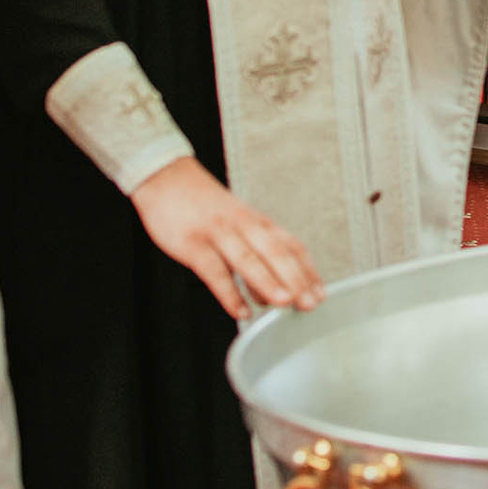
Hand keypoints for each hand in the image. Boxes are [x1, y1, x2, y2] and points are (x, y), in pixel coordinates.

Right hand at [129, 156, 324, 317]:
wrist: (166, 177)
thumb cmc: (204, 206)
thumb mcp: (237, 224)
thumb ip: (255, 256)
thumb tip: (272, 296)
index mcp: (257, 221)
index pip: (291, 246)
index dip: (308, 270)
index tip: (321, 293)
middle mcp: (243, 225)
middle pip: (275, 252)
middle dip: (296, 278)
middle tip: (311, 303)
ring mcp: (218, 233)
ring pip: (247, 258)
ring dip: (268, 281)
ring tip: (284, 303)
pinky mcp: (193, 243)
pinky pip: (213, 271)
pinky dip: (229, 293)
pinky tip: (241, 311)